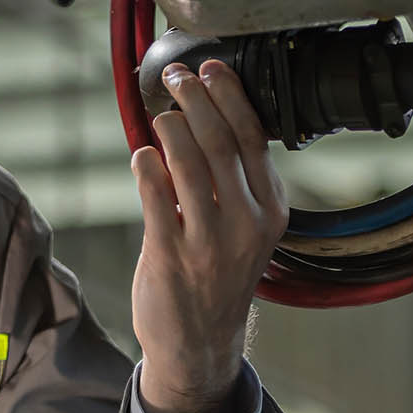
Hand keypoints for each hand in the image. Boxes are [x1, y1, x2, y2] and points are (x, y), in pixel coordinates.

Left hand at [130, 60, 287, 412]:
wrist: (199, 343)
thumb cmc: (217, 275)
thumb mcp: (244, 229)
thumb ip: (230, 180)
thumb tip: (202, 116)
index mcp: (270, 211)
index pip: (252, 137)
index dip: (228, 96)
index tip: (209, 69)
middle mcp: (245, 223)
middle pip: (219, 141)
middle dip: (194, 99)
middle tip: (175, 79)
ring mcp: (209, 241)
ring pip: (188, 162)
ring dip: (169, 128)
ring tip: (160, 116)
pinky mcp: (170, 255)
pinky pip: (156, 195)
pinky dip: (146, 166)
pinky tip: (142, 155)